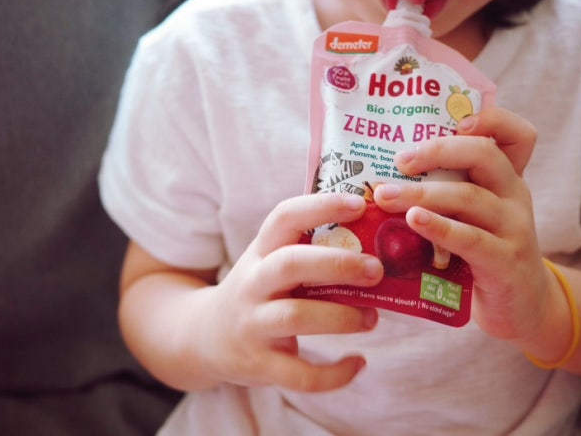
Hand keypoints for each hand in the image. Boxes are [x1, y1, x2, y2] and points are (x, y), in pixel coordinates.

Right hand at [196, 193, 382, 391]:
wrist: (203, 337)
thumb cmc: (258, 291)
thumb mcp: (270, 261)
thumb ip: (310, 249)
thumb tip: (377, 237)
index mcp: (261, 251)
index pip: (285, 217)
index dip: (321, 206)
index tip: (359, 204)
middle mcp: (252, 283)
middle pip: (290, 264)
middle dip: (337, 264)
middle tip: (376, 269)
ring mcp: (253, 324)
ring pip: (296, 316)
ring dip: (342, 317)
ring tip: (372, 317)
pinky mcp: (259, 363)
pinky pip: (300, 373)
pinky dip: (334, 374)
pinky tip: (358, 363)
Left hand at [373, 107, 550, 342]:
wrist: (521, 308)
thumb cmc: (484, 255)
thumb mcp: (474, 216)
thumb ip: (448, 192)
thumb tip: (382, 177)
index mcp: (507, 179)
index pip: (517, 134)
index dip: (491, 120)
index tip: (456, 122)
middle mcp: (515, 196)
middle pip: (485, 155)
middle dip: (437, 151)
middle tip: (399, 160)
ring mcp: (514, 228)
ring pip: (469, 197)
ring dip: (422, 194)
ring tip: (386, 196)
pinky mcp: (506, 261)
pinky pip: (471, 238)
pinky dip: (440, 228)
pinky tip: (414, 222)